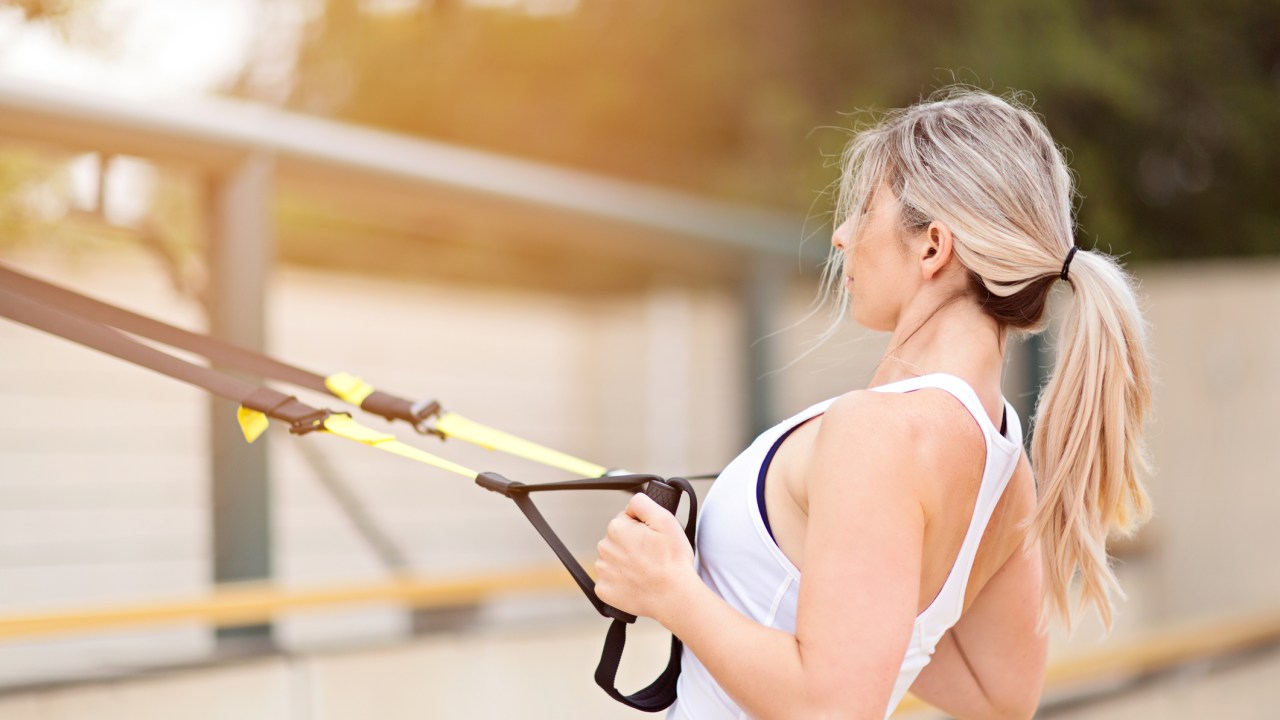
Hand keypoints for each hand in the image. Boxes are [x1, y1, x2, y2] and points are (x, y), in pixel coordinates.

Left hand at [594, 491, 695, 622]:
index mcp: (617, 528)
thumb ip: (643, 503)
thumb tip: (632, 501)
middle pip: (618, 539)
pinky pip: (609, 579)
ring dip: (625, 562)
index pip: (625, 519)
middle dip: (632, 543)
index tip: (653, 540)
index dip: (642, 528)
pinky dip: (620, 581)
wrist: (673, 596)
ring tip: (645, 570)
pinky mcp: (603, 590)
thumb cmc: (672, 559)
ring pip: (614, 558)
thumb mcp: (665, 520)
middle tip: (651, 555)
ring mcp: (602, 571)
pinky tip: (636, 582)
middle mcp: (604, 548)